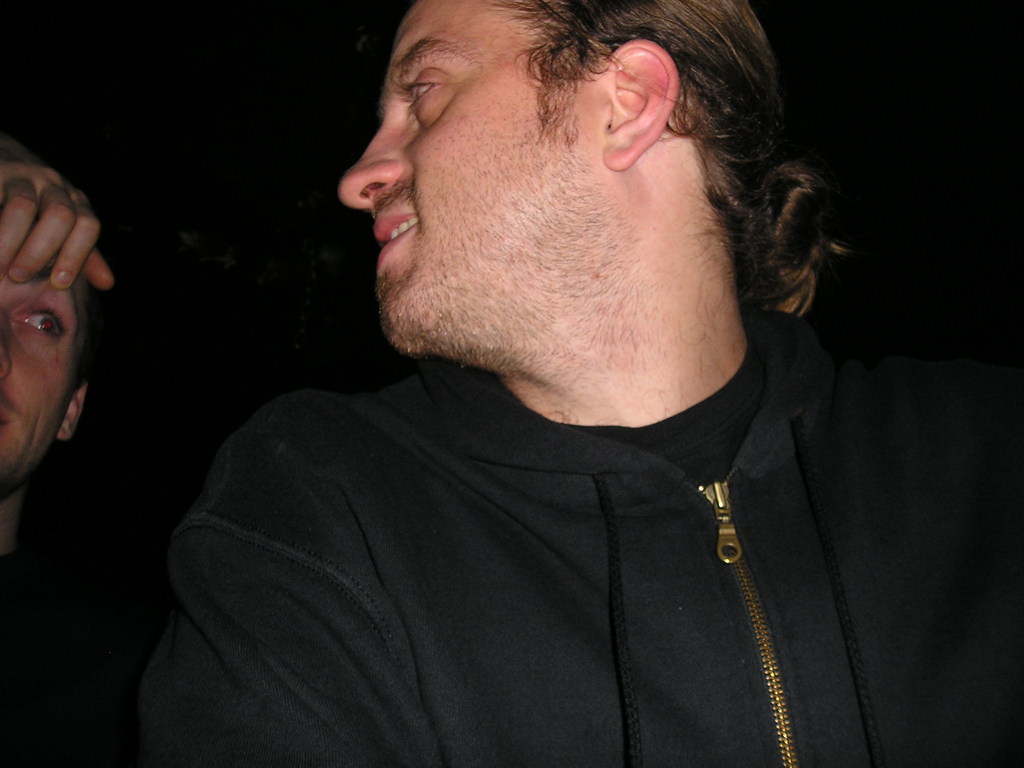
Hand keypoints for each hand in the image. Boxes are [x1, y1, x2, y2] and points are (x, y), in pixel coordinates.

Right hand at [0, 133, 113, 289]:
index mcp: (75, 201)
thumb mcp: (65, 223)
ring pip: (23, 206)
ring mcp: (23, 175)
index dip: (76, 256)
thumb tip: (108, 283)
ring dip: (10, 240)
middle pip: (60, 215)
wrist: (2, 154)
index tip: (59, 283)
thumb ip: (84, 252)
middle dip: (40, 251)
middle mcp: (54, 185)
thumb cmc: (37, 199)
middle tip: (19, 277)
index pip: (87, 226)